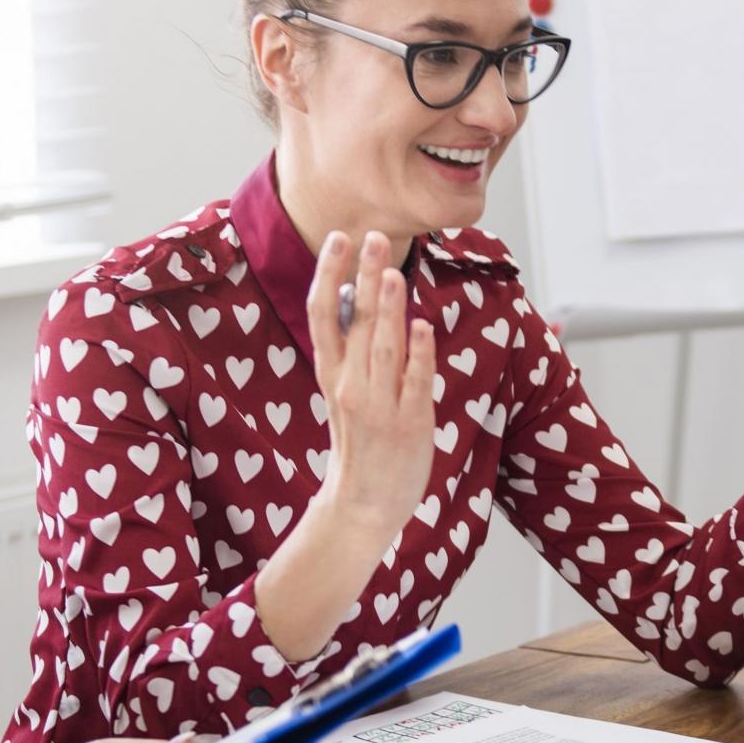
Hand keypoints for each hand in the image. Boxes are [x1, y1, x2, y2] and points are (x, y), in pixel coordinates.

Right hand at [304, 231, 436, 537]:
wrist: (363, 503)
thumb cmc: (359, 442)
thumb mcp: (344, 392)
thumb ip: (353, 350)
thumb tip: (363, 299)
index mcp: (332, 375)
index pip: (323, 315)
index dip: (329, 275)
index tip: (339, 240)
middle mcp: (350, 386)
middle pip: (354, 322)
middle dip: (364, 278)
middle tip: (374, 238)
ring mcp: (379, 406)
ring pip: (384, 348)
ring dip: (389, 310)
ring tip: (394, 273)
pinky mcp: (409, 424)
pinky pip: (414, 382)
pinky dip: (418, 354)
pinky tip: (421, 325)